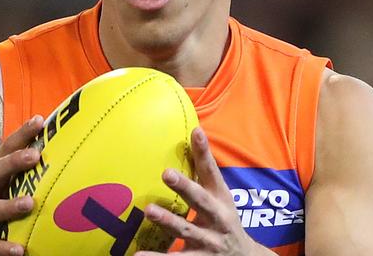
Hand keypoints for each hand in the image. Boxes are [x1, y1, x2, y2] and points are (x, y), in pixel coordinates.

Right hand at [0, 114, 43, 255]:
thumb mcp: (9, 182)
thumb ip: (28, 168)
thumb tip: (65, 145)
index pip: (6, 148)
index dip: (22, 134)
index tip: (39, 121)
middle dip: (14, 162)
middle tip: (35, 156)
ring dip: (9, 206)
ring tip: (29, 203)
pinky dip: (3, 248)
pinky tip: (20, 250)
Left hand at [135, 127, 275, 255]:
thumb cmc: (224, 219)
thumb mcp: (219, 195)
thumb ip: (204, 169)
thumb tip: (194, 131)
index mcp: (220, 198)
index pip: (211, 172)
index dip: (204, 153)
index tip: (195, 133)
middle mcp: (217, 219)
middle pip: (201, 201)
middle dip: (185, 187)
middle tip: (166, 173)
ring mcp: (208, 242)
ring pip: (186, 231)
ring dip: (168, 221)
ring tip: (148, 211)